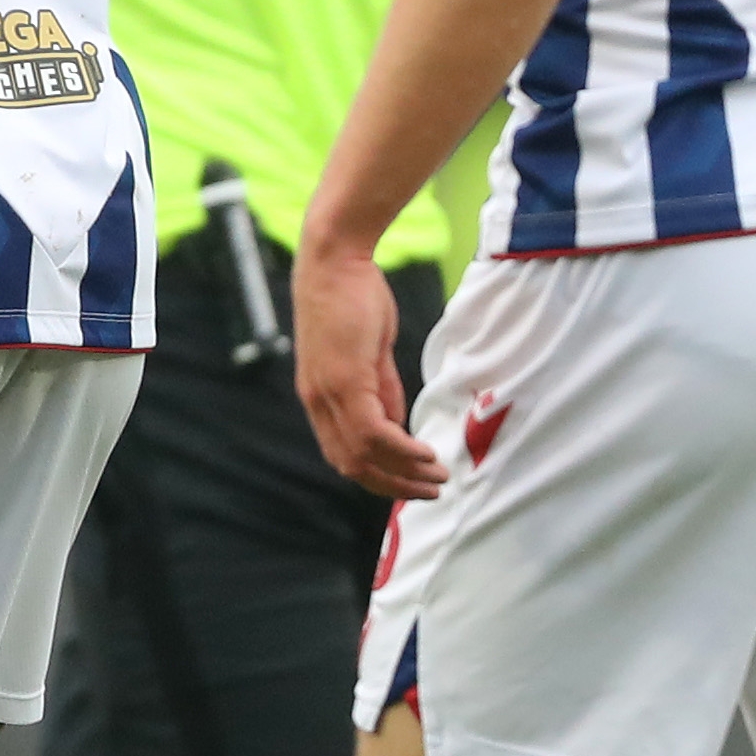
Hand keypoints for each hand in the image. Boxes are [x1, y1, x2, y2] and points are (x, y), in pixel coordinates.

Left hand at [291, 236, 437, 499]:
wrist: (334, 263)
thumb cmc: (353, 302)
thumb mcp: (369, 355)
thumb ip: (380, 392)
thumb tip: (396, 426)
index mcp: (320, 399)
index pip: (344, 455)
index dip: (377, 477)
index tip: (410, 484)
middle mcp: (318, 402)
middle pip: (352, 465)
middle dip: (393, 485)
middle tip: (429, 492)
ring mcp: (328, 393)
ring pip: (363, 454)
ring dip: (404, 473)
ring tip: (438, 478)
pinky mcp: (343, 379)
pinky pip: (372, 432)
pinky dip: (401, 451)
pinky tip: (426, 456)